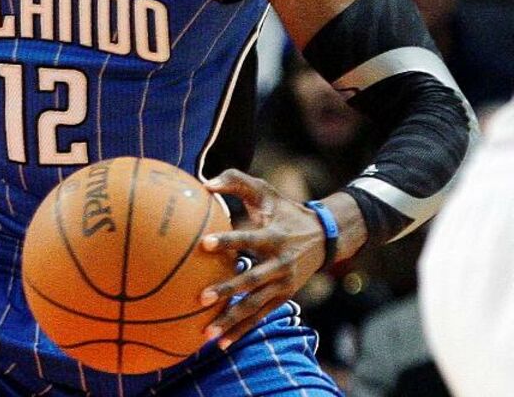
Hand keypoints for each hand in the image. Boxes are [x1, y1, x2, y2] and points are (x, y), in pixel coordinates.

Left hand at [197, 169, 326, 348]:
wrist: (325, 236)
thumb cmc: (284, 210)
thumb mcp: (265, 191)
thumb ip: (236, 180)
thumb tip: (205, 182)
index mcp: (274, 237)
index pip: (248, 239)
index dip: (228, 241)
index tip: (204, 244)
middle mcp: (280, 264)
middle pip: (251, 280)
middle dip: (227, 289)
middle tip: (200, 297)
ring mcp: (283, 285)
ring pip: (255, 305)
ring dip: (231, 320)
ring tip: (206, 332)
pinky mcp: (283, 298)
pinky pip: (260, 316)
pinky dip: (242, 330)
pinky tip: (220, 343)